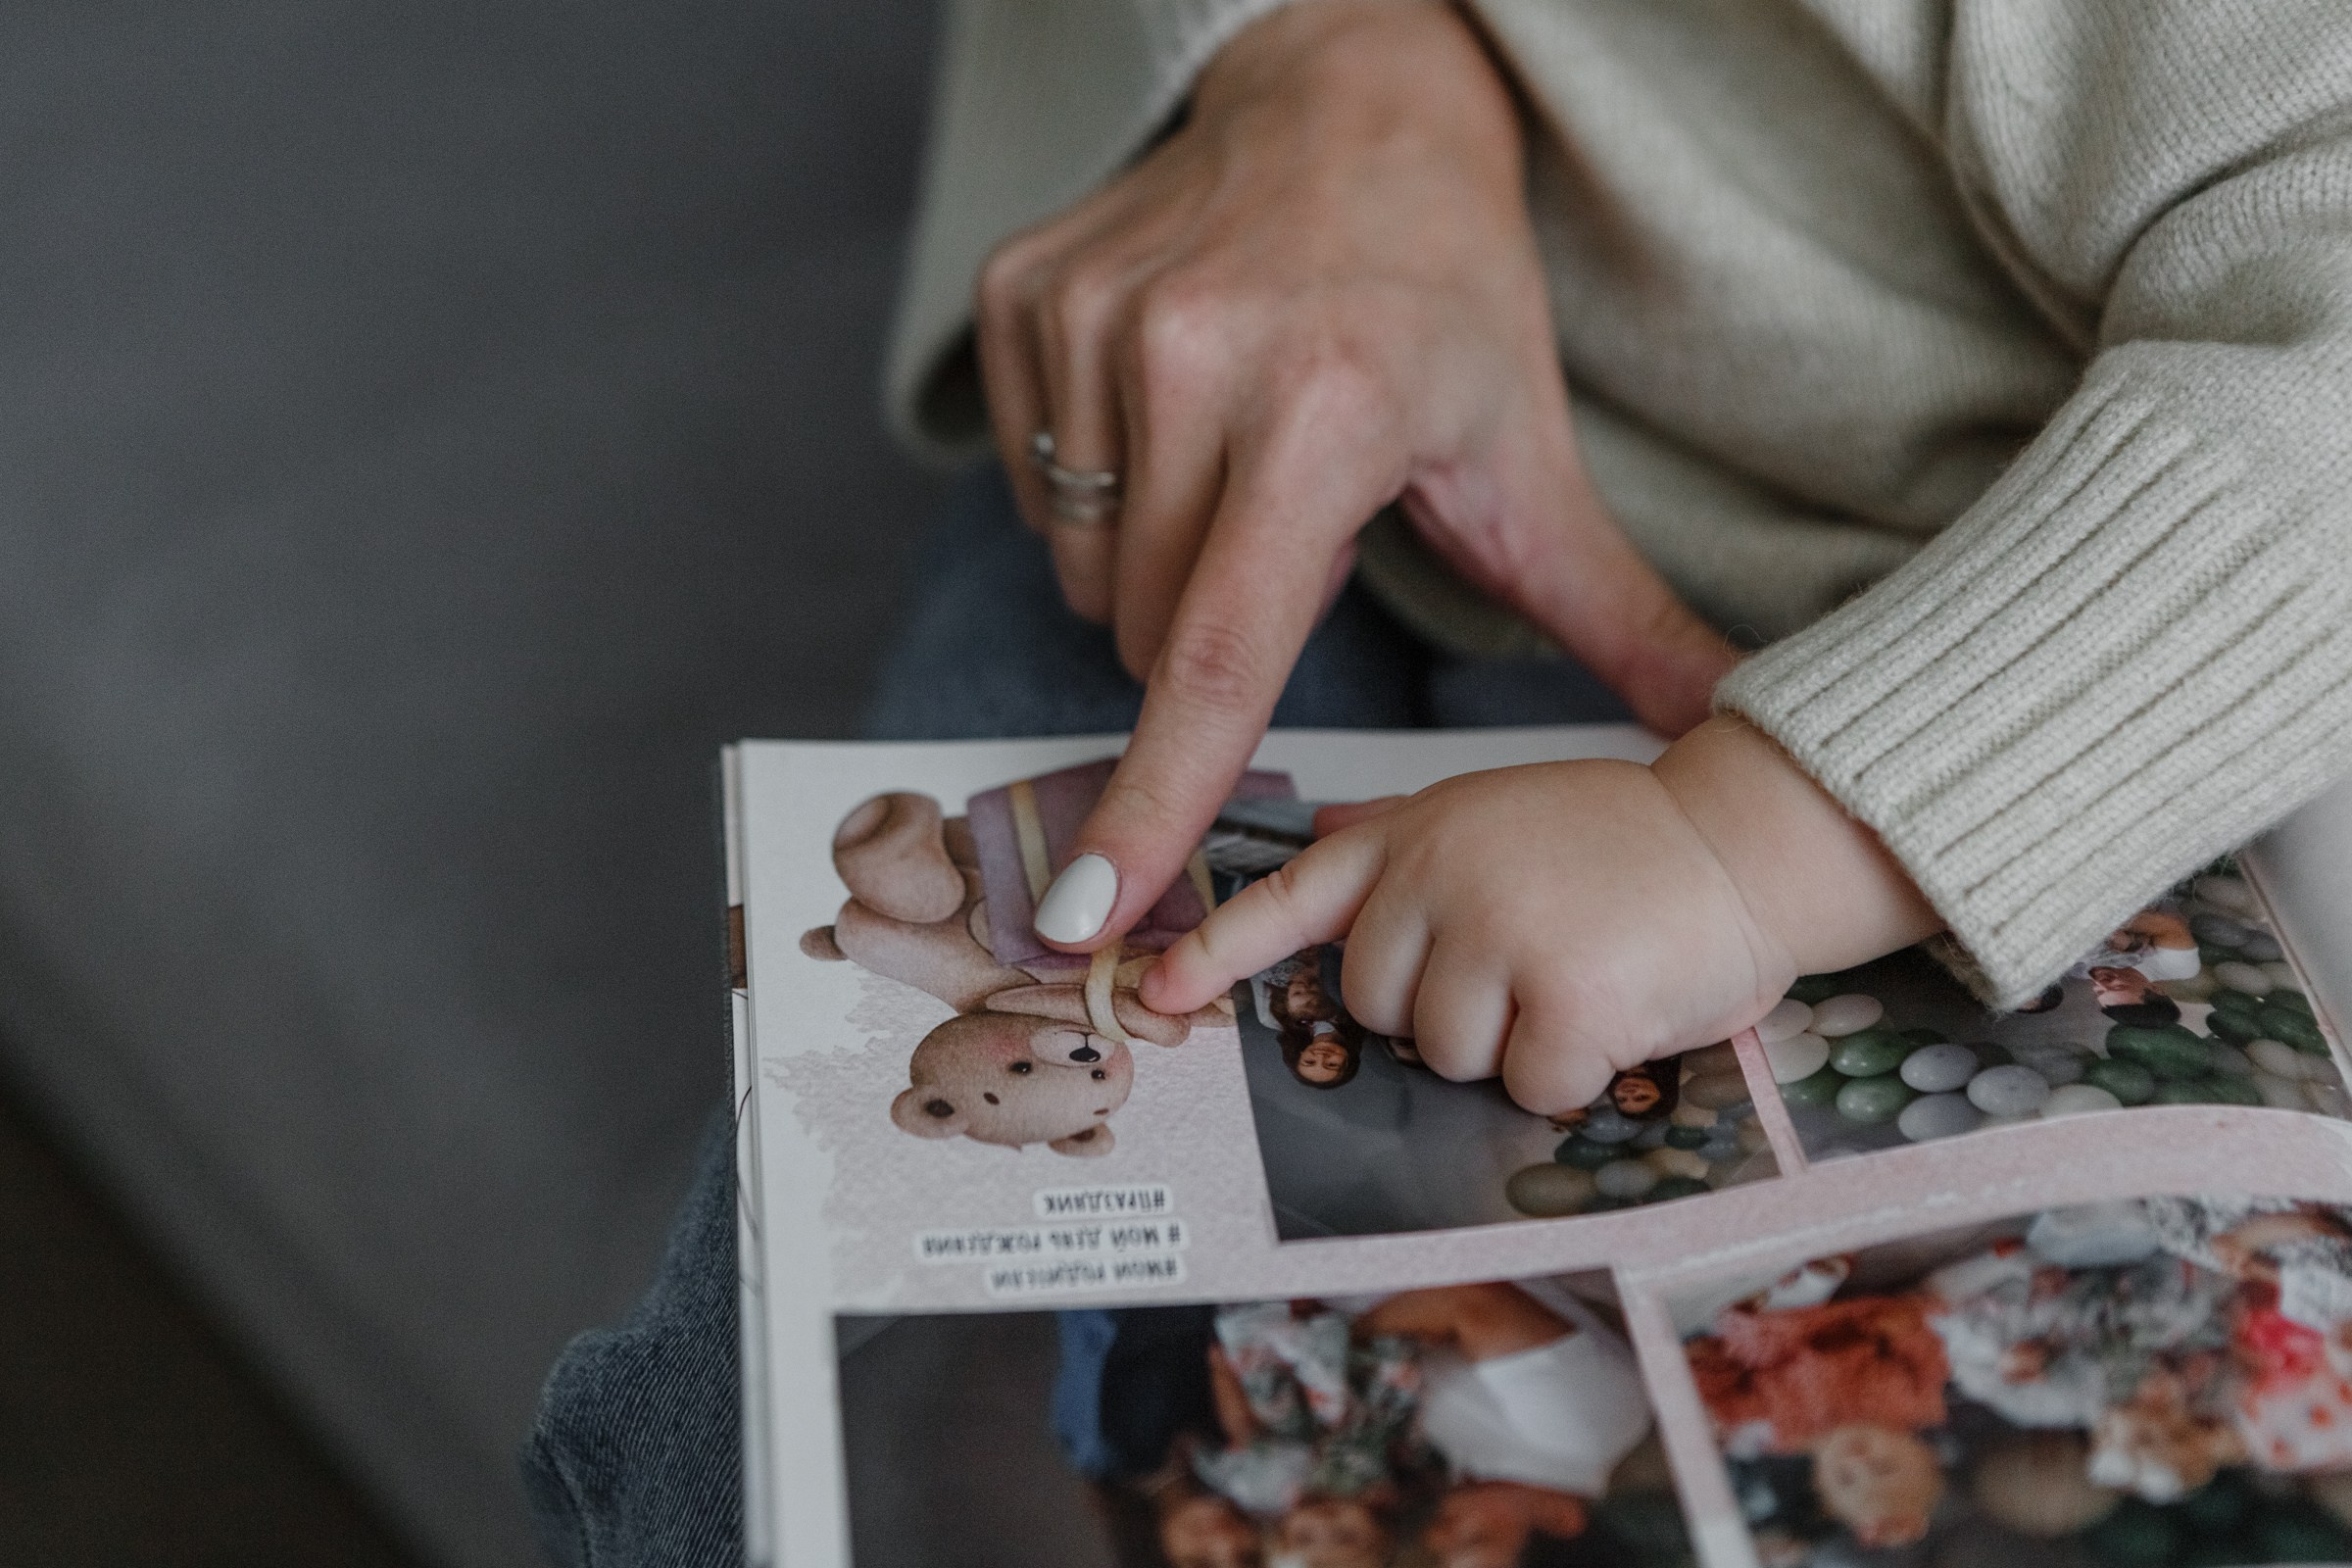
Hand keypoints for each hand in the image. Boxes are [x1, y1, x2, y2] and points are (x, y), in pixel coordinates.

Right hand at [986, 0, 1736, 948]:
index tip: (1087, 922)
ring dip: (1158, 564)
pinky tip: (1173, 408)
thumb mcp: (1530, 451)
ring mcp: (1091, 319)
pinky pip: (1035, 486)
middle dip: (1215, 631)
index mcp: (1326, 416)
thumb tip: (1722, 733)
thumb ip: (1612, 612)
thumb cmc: (1448, 288)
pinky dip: (1098, 489)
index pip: (1215, 659)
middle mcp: (1188, 359)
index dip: (1155, 806)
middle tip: (1296, 524)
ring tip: (1240, 459)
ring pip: (1086, 569)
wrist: (1348, 92)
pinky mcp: (1024, 294)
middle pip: (1146, 634)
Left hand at [1143, 720, 1941, 1114]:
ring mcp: (1494, 929)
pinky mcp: (1559, 991)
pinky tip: (1621, 1006)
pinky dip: (1578, 1072)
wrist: (1749, 836)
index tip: (1152, 988)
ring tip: (1585, 974)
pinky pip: (1532, 1087)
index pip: (1292, 895)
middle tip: (1534, 963)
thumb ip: (1412, 848)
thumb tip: (1324, 846)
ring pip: (1452, 1057)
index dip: (1218, 951)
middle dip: (1452, 1015)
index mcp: (1417, 833)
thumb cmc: (1631, 845)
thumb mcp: (1501, 816)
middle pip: (1379, 1011)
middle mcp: (1438, 873)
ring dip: (1518, 1046)